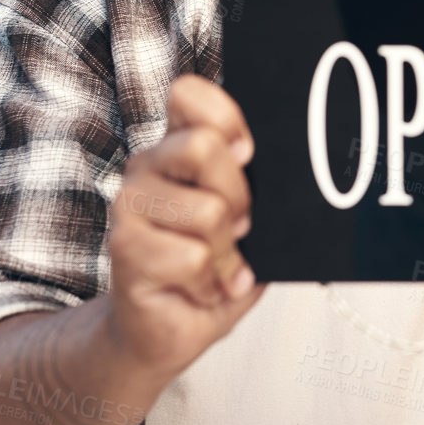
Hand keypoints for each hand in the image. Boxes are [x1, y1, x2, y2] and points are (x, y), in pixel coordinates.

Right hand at [105, 74, 261, 379]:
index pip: (188, 93)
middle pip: (204, 147)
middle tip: (239, 227)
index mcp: (178, 147)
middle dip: (239, 195)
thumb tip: (300, 172)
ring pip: (207, 210)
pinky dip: (211, 281)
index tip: (248, 153)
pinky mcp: (123, 247)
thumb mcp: (249, 222)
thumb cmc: (212, 270)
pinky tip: (201, 288)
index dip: (225, 116)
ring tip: (218, 267)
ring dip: (228, 252)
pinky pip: (193, 256)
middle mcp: (147, 166)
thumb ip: (260, 188)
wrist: (168, 331)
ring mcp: (129, 204)